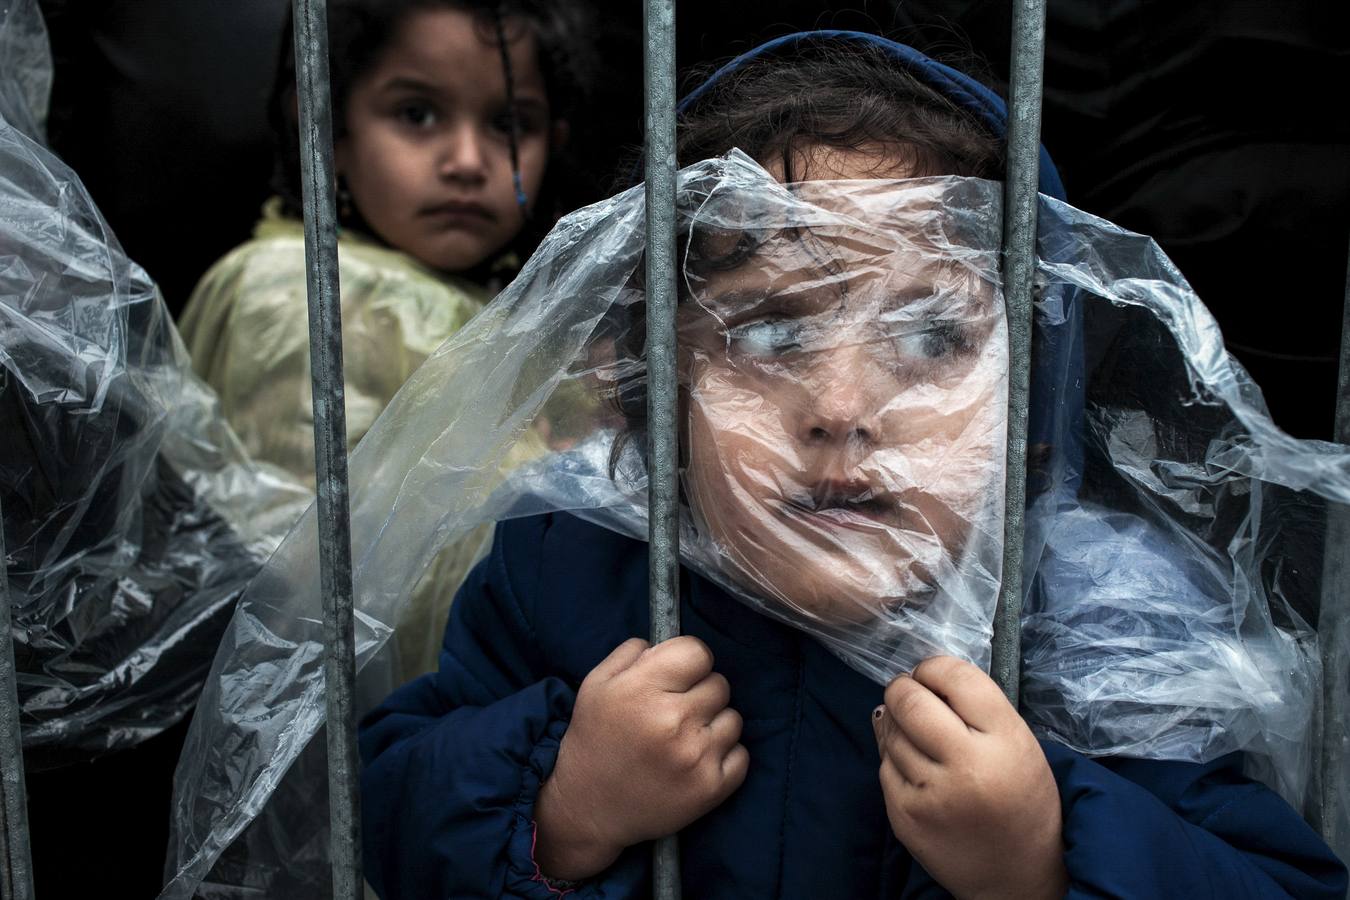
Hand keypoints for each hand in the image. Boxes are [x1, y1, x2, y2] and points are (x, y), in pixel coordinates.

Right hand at [534, 636, 747, 879]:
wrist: (588, 807)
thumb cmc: (594, 740)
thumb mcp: (597, 684)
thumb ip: (633, 652)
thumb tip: (670, 643)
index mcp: (643, 690)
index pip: (699, 652)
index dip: (688, 661)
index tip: (677, 676)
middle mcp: (674, 721)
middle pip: (720, 684)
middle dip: (699, 693)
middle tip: (675, 712)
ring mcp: (696, 757)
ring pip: (733, 719)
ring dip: (713, 724)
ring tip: (684, 739)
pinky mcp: (711, 788)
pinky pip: (742, 754)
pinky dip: (724, 755)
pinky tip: (696, 760)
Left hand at [872, 656, 1066, 899]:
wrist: (1018, 876)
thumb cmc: (1022, 801)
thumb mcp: (1018, 744)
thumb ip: (975, 709)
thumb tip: (915, 680)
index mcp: (1006, 740)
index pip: (957, 678)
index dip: (934, 667)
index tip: (930, 675)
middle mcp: (968, 766)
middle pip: (911, 701)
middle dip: (903, 688)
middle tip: (909, 692)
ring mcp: (932, 794)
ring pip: (891, 732)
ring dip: (896, 723)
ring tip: (917, 734)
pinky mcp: (906, 817)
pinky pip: (884, 767)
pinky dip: (894, 759)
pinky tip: (915, 767)